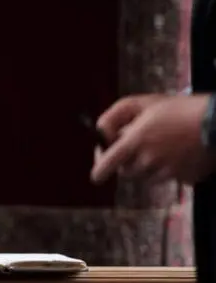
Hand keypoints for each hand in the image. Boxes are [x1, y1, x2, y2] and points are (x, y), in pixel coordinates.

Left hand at [90, 93, 215, 185]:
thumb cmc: (179, 108)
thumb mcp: (141, 103)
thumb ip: (115, 117)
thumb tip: (103, 133)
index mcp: (136, 141)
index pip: (109, 163)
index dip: (99, 171)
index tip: (96, 176)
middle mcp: (150, 160)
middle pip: (127, 173)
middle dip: (125, 164)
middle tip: (131, 152)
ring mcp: (169, 172)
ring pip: (147, 177)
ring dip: (146, 167)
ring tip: (160, 147)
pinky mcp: (186, 178)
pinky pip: (170, 179)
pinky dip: (169, 170)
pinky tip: (179, 153)